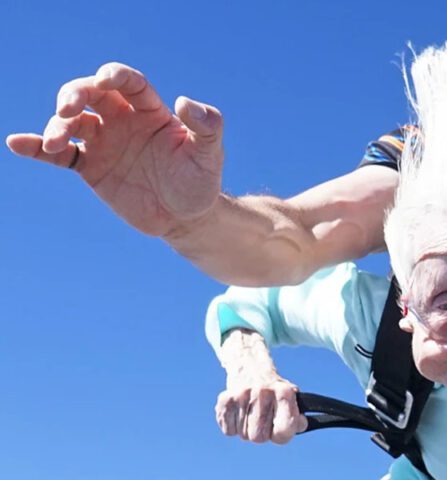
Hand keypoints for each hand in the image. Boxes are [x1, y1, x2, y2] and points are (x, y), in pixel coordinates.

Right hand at [6, 62, 222, 236]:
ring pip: (71, 121)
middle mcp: (122, 119)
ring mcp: (103, 142)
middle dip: (75, 94)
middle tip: (68, 109)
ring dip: (57, 125)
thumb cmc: (201, 181)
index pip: (128, 82)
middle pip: (90, 93)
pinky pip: (58, 154)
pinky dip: (36, 148)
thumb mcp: (211, 154)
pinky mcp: (90, 167)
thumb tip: (184, 101)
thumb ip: (207, 125)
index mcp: (150, 110)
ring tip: (56, 142)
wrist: (186, 218)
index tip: (106, 80)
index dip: (115, 76)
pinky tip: (17, 143)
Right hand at [215, 377, 307, 444]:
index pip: (284, 429)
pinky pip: (228, 431)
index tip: (279, 430)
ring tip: (252, 414)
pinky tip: (240, 413)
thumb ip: (297, 417)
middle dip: (262, 434)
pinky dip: (234, 427)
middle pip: (258, 437)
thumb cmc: (274, 391)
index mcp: (284, 392)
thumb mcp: (292, 399)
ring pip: (243, 435)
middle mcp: (264, 392)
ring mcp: (243, 395)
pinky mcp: (225, 399)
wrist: (251, 367)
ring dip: (247, 430)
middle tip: (264, 420)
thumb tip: (299, 425)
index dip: (282, 436)